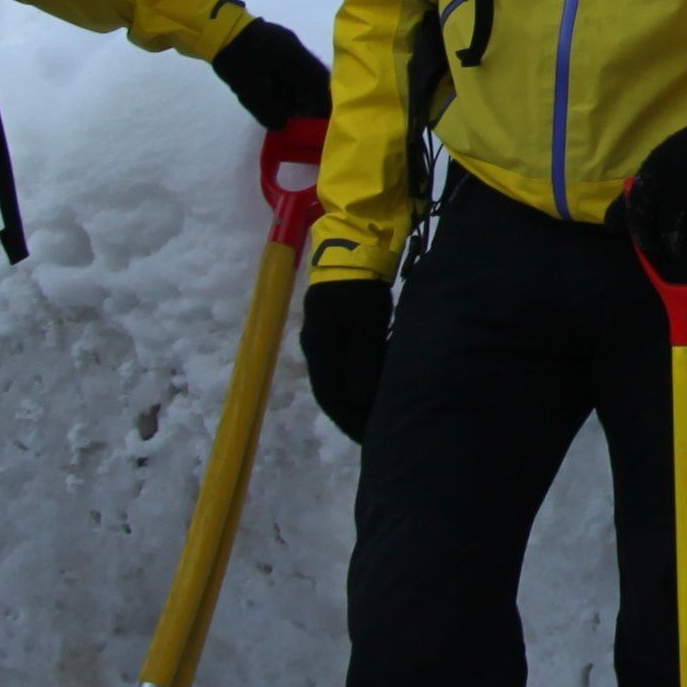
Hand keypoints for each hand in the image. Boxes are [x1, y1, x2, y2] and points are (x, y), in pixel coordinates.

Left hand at [211, 20, 334, 132]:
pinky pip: (281, 70)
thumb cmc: (235, 56)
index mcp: (293, 54)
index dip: (322, 101)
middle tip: (300, 121)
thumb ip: (267, 109)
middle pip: (307, 78)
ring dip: (292, 95)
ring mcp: (279, 45)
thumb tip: (281, 126)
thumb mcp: (248, 86)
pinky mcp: (266, 47)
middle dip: (305, 101)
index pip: (318, 79)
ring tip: (285, 116)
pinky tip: (273, 102)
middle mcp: (291, 48)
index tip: (321, 118)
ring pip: (294, 75)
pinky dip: (281, 87)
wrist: (212, 27)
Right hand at [301, 277, 389, 442]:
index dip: (350, 421)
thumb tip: (359, 400)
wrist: (350, 246)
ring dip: (350, 401)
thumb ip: (363, 360)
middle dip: (350, 416)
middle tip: (373, 434)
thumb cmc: (361, 287)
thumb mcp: (367, 322)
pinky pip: (337, 367)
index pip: (331, 398)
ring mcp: (318, 338)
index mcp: (320, 349)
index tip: (369, 440)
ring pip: (332, 380)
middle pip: (329, 393)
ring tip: (371, 416)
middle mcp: (313, 347)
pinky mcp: (328, 329)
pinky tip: (366, 390)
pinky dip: (351, 383)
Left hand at [615, 111, 686, 269]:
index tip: (650, 248)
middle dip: (673, 247)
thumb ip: (636, 195)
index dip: (644, 238)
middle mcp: (678, 191)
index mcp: (656, 177)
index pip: (641, 220)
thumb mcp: (659, 163)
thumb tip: (611, 226)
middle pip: (670, 236)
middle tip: (677, 250)